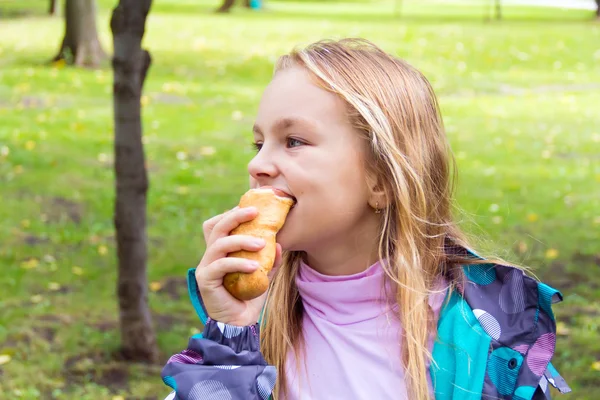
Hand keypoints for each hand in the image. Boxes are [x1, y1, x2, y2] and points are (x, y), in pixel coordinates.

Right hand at [194, 207, 282, 325]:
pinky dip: (238, 263)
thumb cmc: (250, 296)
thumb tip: (280, 243)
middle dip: (235, 216)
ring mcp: (206, 266)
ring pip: (219, 243)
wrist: (239, 323)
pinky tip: (254, 266)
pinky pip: (221, 265)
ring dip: (241, 240)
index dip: (232, 213)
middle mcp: (210, 255)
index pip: (219, 223)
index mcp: (221, 250)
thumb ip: (271, 259)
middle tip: (256, 212)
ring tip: (262, 244)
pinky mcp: (206, 279)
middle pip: (216, 226)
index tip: (254, 208)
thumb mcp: (264, 274)